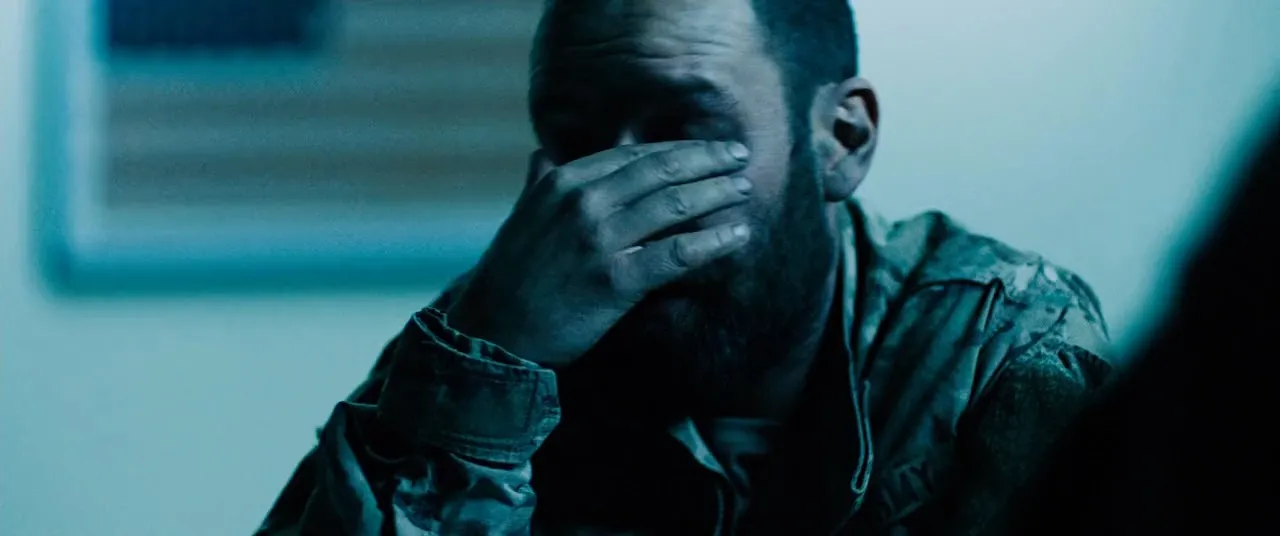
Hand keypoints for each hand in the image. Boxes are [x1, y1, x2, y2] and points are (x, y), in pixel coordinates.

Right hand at [445, 140, 753, 366]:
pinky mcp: (616, 281)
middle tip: (741, 158)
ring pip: (674, 205)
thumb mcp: (520, 219)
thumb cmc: (510, 278)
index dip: (677, 148)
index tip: (707, 148)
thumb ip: (539, 184)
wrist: (492, 333)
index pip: (634, 154)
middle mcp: (583, 202)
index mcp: (563, 182)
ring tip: (744, 190)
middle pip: (661, 171)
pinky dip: (713, 242)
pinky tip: (738, 236)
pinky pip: (676, 254)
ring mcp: (600, 240)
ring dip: (716, 193)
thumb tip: (542, 155)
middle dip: (707, 160)